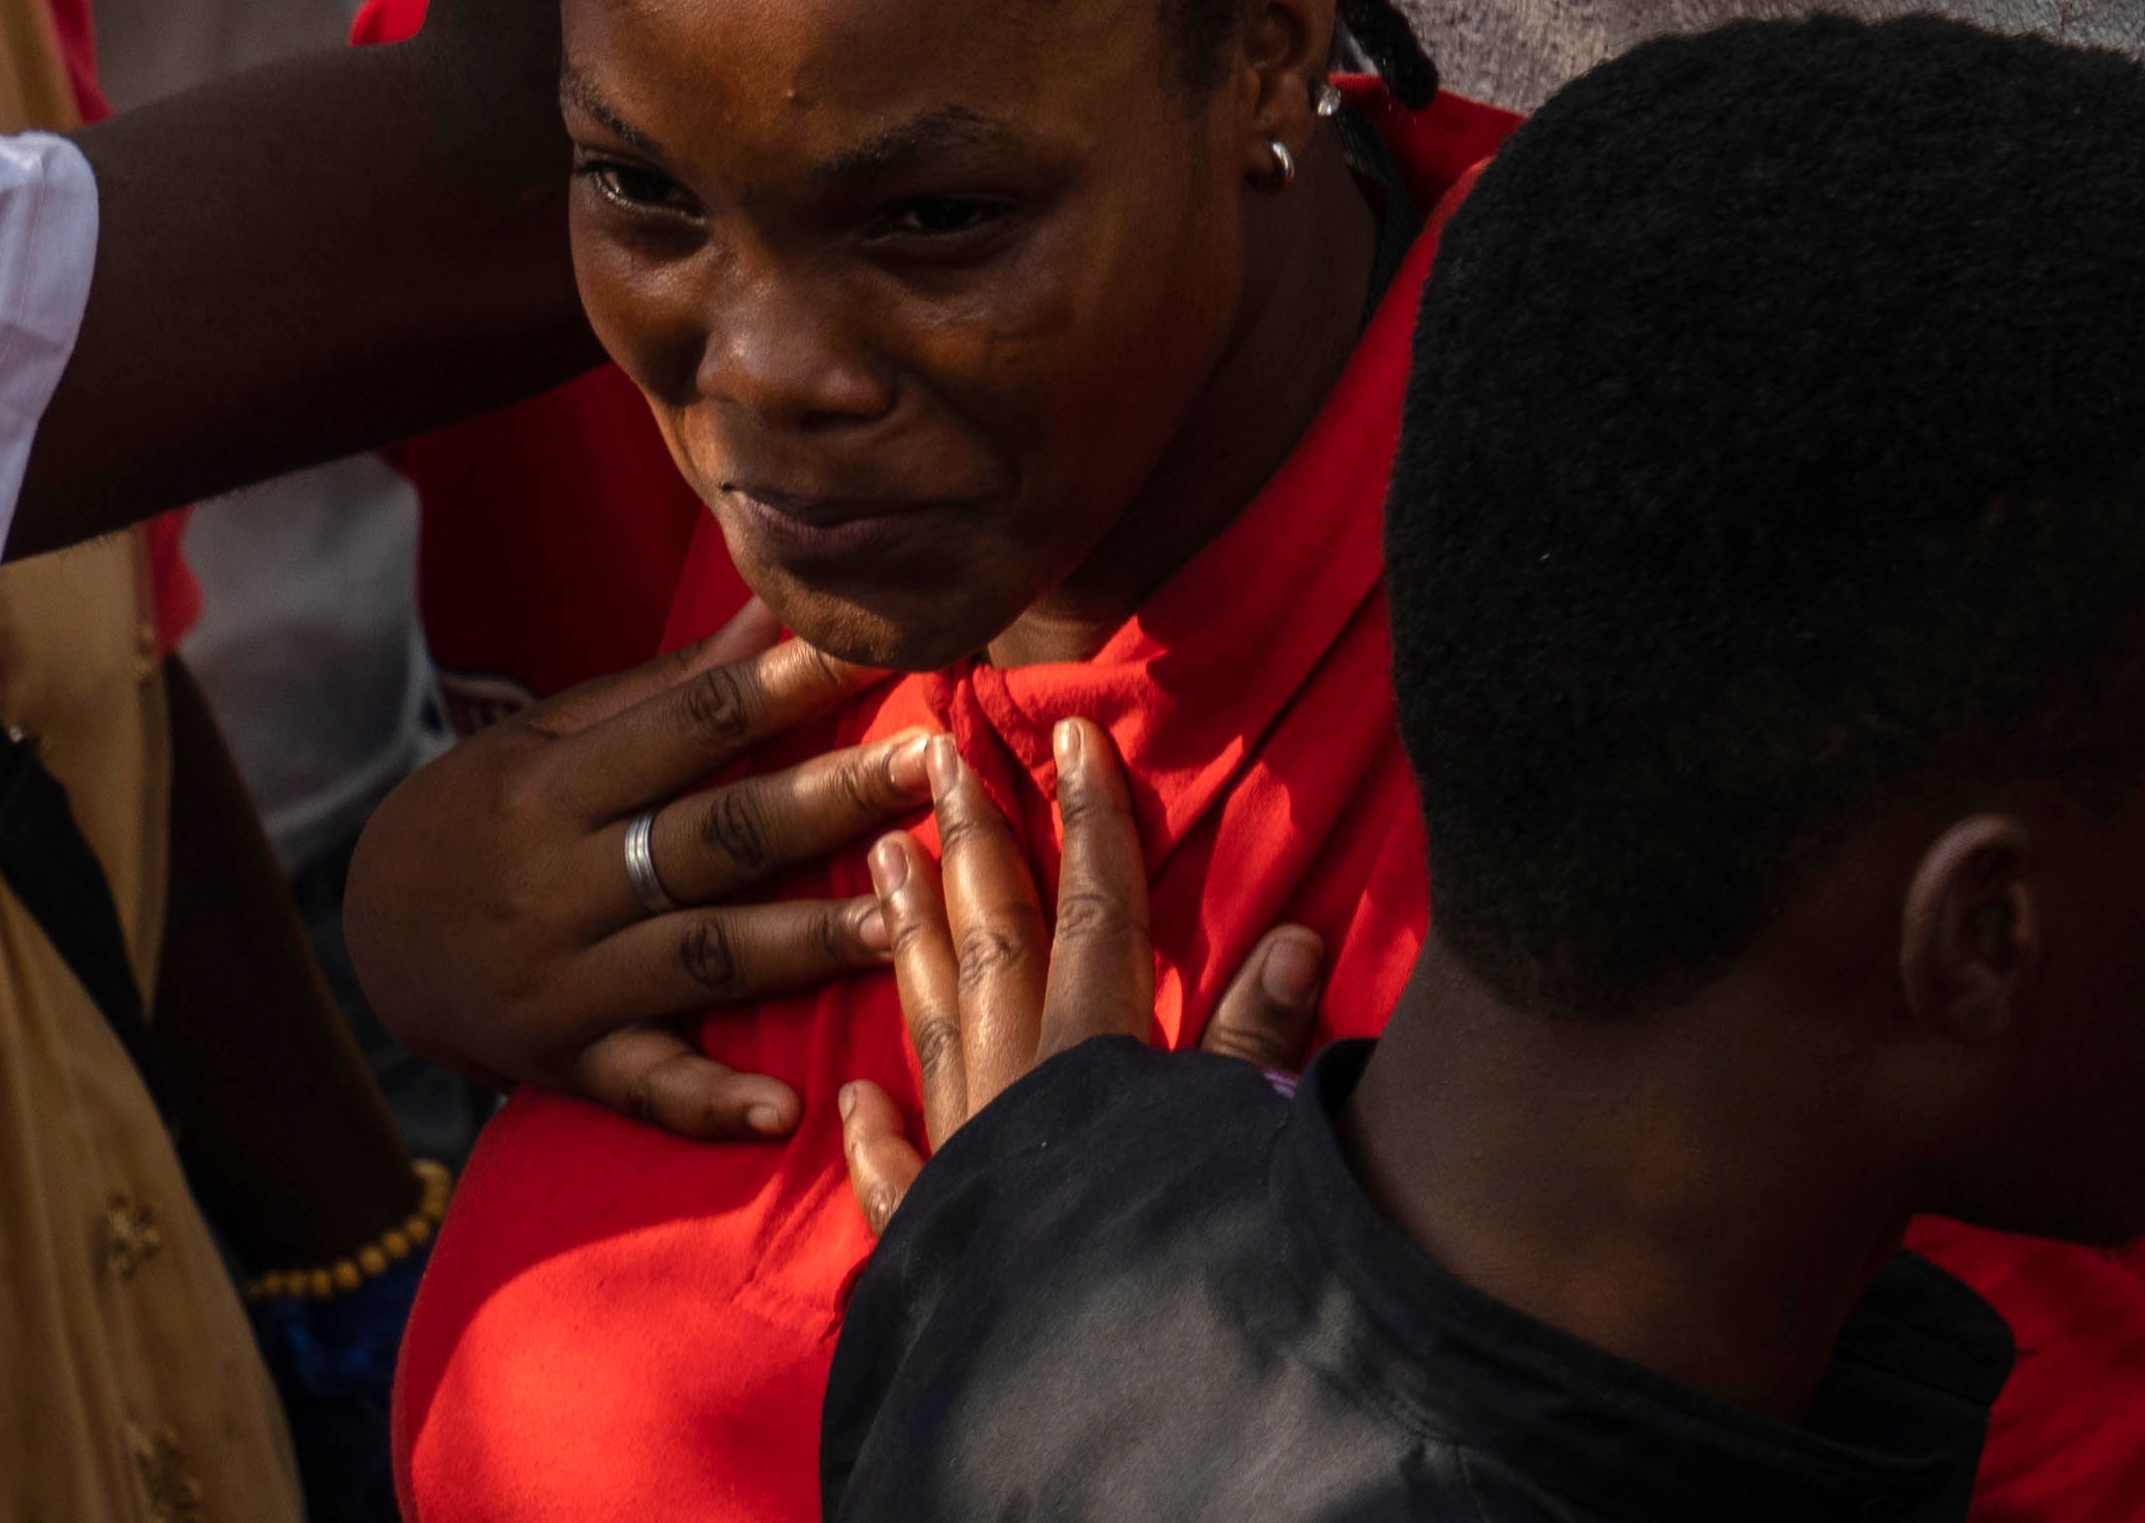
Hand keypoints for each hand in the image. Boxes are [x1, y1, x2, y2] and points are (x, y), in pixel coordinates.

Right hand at [328, 607, 945, 1143]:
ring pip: (705, 958)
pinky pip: (646, 1087)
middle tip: (934, 765)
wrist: (371, 938)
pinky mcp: (568, 1063)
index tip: (884, 648)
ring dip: (808, 941)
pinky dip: (711, 1103)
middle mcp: (560, 883)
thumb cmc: (485, 812)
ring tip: (907, 916)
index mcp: (556, 785)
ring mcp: (565, 982)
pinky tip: (785, 1110)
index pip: (692, 725)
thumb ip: (667, 689)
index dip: (789, 684)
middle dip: (830, 798)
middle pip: (715, 837)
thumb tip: (771, 608)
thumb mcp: (549, 738)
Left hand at [826, 715, 1327, 1231]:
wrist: (1085, 1415)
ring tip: (881, 860)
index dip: (1090, 820)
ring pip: (930, 1027)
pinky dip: (872, 1136)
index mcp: (1092, 1061)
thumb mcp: (1236, 1151)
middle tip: (937, 750)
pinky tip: (849, 1098)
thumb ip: (1255, 1051)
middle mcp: (1016, 1095)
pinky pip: (895, 1181)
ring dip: (910, 939)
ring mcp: (965, 1167)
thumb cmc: (1179, 1275)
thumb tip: (1294, 935)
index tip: (1070, 729)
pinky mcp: (936, 1249)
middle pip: (994, 944)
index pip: (1097, 914)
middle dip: (974, 843)